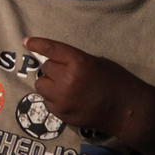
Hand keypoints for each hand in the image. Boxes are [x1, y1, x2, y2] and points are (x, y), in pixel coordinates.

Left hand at [22, 36, 145, 135]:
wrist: (128, 111)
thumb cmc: (116, 82)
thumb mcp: (96, 62)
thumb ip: (74, 60)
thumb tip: (54, 60)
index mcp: (79, 62)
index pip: (51, 49)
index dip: (37, 44)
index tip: (26, 41)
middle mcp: (68, 79)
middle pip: (45, 68)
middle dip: (53, 69)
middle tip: (68, 73)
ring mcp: (63, 98)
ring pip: (41, 85)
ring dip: (49, 83)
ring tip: (64, 87)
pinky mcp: (61, 113)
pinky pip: (47, 101)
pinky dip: (53, 99)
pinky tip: (68, 99)